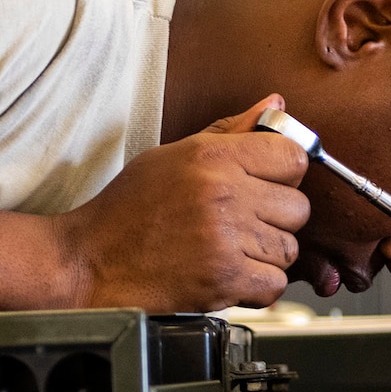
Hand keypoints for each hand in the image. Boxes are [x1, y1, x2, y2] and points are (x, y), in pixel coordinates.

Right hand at [56, 95, 309, 310]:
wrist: (91, 261)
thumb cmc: (129, 209)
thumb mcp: (175, 156)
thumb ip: (231, 131)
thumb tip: (276, 105)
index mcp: (213, 157)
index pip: (293, 157)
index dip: (284, 173)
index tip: (268, 184)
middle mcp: (223, 194)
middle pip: (298, 207)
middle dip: (276, 219)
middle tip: (243, 224)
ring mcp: (225, 239)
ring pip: (289, 248)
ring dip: (266, 255)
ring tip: (231, 250)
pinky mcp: (224, 280)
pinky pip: (275, 284)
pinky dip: (258, 286)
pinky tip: (230, 274)